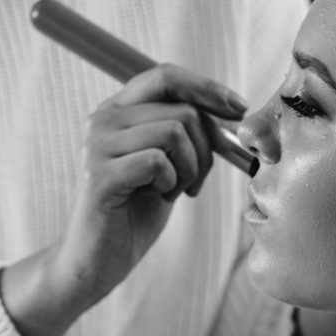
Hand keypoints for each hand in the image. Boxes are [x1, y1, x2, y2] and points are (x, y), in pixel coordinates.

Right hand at [0, 65, 245, 335]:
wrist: (99, 260)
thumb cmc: (137, 211)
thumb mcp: (169, 162)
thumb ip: (188, 131)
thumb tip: (234, 109)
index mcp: (117, 110)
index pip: (165, 75)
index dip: (207, 88)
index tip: (239, 109)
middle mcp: (102, 119)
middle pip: (182, 109)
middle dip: (206, 148)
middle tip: (196, 181)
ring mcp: (97, 145)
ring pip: (174, 132)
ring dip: (190, 168)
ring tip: (172, 190)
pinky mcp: (99, 175)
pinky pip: (158, 161)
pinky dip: (171, 183)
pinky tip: (158, 198)